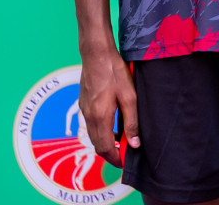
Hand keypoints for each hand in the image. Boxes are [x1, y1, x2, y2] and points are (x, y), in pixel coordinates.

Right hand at [79, 42, 137, 166]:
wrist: (96, 54)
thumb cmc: (114, 73)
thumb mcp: (130, 97)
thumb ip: (132, 122)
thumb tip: (134, 144)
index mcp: (100, 118)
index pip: (105, 149)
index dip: (116, 159)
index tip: (126, 163)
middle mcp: (89, 117)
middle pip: (97, 145)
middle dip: (111, 154)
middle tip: (125, 155)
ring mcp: (84, 109)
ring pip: (93, 135)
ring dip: (106, 142)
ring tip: (122, 140)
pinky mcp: (84, 102)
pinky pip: (91, 124)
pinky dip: (101, 131)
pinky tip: (113, 124)